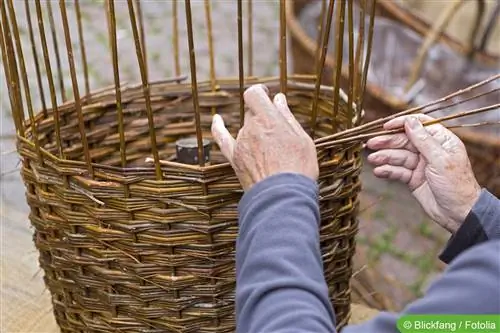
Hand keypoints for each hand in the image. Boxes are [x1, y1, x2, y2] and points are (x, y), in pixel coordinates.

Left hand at [211, 84, 318, 190]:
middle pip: (252, 113)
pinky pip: (222, 139)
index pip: (254, 94)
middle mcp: (251, 128)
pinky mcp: (235, 159)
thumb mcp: (302, 139)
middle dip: (264, 117)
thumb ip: (287, 117)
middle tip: (279, 132)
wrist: (283, 197)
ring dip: (256, 132)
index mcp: (268, 119)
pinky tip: (216, 120)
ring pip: (245, 128)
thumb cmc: (298, 169)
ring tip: (274, 151)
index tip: (267, 94)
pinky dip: (218, 128)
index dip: (260, 92)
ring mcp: (241, 144)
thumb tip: (278, 99)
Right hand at [366, 115, 480, 232]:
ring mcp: (420, 165)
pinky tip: (379, 171)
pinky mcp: (413, 178)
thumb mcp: (440, 160)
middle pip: (405, 141)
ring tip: (372, 159)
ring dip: (385, 157)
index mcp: (441, 141)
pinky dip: (388, 171)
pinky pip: (398, 171)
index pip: (420, 125)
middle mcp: (430, 151)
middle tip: (371, 143)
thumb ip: (423, 140)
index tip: (386, 126)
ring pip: (399, 156)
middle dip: (388, 142)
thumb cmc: (457, 185)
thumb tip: (410, 122)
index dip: (402, 123)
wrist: (458, 214)